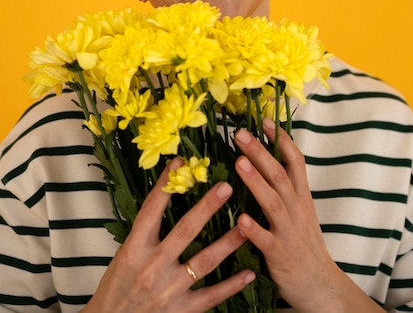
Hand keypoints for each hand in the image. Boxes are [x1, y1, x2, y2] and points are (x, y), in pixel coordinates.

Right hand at [83, 158, 254, 312]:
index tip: (179, 161)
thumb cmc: (117, 288)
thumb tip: (164, 198)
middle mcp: (152, 267)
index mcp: (134, 249)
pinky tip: (249, 272)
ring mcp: (168, 290)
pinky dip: (231, 285)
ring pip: (204, 262)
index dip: (165, 184)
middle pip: (185, 231)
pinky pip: (211, 296)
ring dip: (228, 242)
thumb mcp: (123, 256)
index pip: (151, 209)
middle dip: (207, 207)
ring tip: (247, 225)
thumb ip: (144, 233)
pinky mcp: (181, 311)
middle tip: (226, 187)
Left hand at [234, 119, 382, 312]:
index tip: (264, 119)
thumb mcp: (301, 210)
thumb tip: (263, 158)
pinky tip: (239, 220)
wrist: (321, 286)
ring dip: (255, 181)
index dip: (281, 139)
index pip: (295, 161)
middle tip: (240, 133)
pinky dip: (253, 230)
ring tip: (239, 162)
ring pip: (273, 202)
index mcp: (301, 196)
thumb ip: (285, 186)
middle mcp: (297, 209)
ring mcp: (289, 232)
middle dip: (260, 152)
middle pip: (279, 175)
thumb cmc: (304, 243)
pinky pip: (266, 241)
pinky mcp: (280, 256)